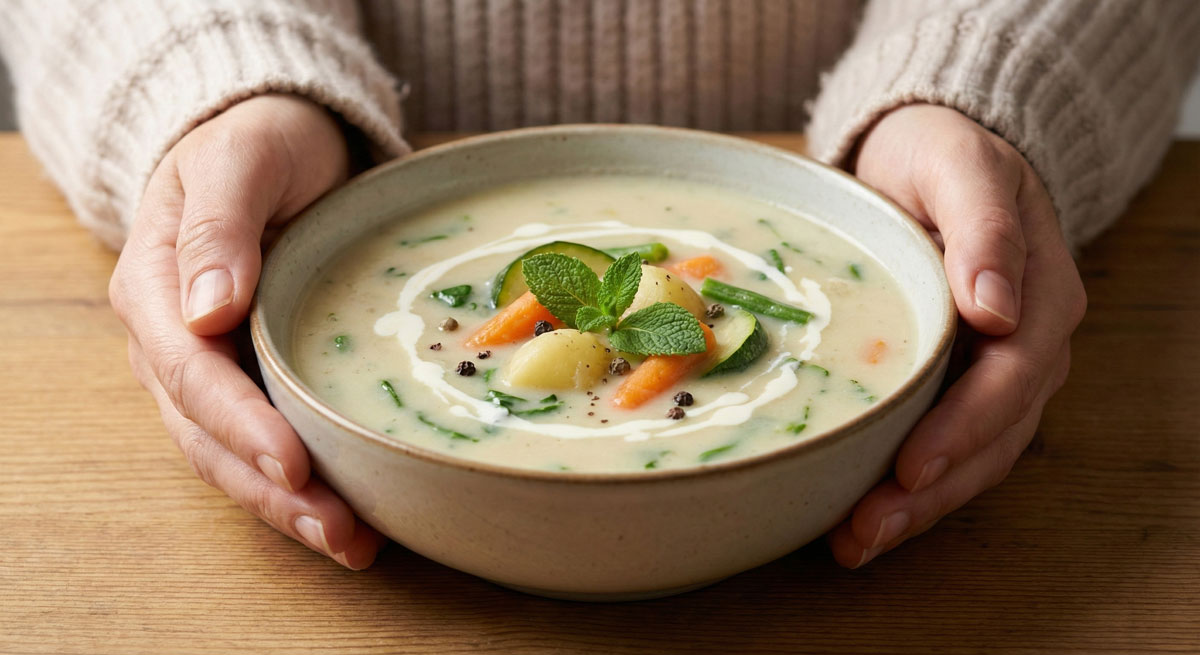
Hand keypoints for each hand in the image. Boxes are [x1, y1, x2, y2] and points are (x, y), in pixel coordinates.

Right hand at [110, 95, 385, 567]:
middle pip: (208, 434)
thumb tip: (207, 311)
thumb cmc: (258, 141)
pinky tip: (355, 513)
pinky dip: (301, 483)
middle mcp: (172, 341)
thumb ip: (219, 227)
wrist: (275, 141)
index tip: (294, 464)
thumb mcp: (240, 160)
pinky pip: (264, 442)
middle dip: (272, 490)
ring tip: (352, 542)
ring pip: (232, 455)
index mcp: (155, 288)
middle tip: (340, 531)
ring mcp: (209, 368)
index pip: (190, 373)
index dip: (240, 424)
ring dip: (287, 507)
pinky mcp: (251, 380)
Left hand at [828, 104, 1086, 566]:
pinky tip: (861, 515)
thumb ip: (982, 227)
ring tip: (855, 543)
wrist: (931, 155)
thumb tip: (997, 307)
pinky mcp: (960, 383)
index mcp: (1041, 295)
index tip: (909, 467)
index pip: (1012, 378)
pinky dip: (911, 486)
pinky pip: (947, 446)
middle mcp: (1030, 344)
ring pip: (973, 457)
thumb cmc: (941, 154)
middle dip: (931, 490)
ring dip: (918, 507)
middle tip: (865, 531)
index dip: (963, 429)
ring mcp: (998, 371)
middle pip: (994, 435)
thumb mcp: (959, 164)